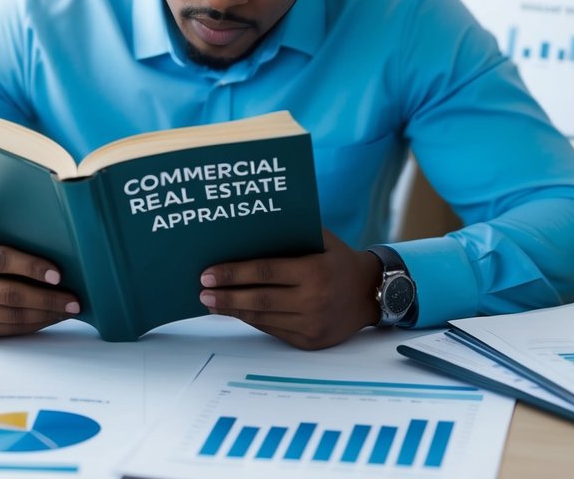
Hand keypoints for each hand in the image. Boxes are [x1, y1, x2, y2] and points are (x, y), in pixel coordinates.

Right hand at [0, 232, 80, 339]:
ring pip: (12, 316)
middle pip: (9, 294)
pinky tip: (50, 317)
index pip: (0, 260)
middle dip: (48, 299)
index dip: (31, 267)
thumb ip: (5, 244)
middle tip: (74, 299)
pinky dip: (34, 324)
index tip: (59, 274)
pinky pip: (8, 329)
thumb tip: (57, 255)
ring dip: (46, 314)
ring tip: (69, 309)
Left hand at [198, 228, 381, 349]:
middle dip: (226, 296)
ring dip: (233, 311)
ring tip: (211, 304)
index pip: (265, 273)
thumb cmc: (338, 259)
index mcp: (314, 271)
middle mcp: (314, 300)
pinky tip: (236, 312)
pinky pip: (273, 330)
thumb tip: (247, 231)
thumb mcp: (321, 238)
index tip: (209, 273)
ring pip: (263, 318)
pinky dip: (252, 320)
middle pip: (259, 299)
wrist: (371, 293)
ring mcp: (312, 324)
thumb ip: (290, 233)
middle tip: (202, 291)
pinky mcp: (310, 342)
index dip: (234, 274)